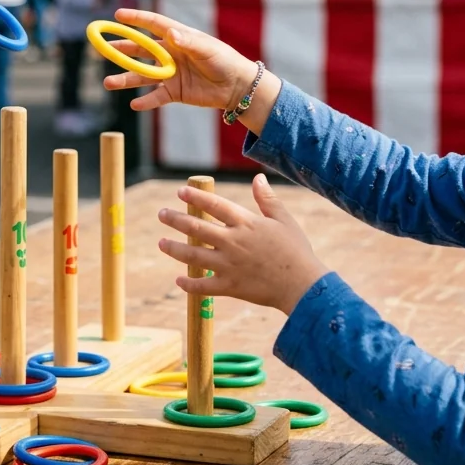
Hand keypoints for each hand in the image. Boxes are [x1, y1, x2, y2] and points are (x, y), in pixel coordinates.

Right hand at [102, 8, 281, 133]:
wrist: (237, 87)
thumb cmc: (225, 60)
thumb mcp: (208, 49)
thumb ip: (188, 42)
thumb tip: (171, 35)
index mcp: (178, 37)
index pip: (153, 25)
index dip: (135, 19)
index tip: (117, 15)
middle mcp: (169, 54)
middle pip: (140, 51)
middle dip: (121, 49)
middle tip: (102, 48)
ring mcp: (169, 74)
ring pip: (142, 75)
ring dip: (125, 79)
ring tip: (108, 82)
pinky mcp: (174, 92)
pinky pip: (155, 97)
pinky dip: (146, 101)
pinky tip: (134, 104)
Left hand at [158, 175, 328, 315]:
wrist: (303, 285)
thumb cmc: (296, 251)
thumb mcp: (284, 220)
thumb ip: (267, 199)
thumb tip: (257, 178)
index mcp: (246, 223)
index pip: (214, 205)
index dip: (195, 197)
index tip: (180, 192)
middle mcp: (233, 242)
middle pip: (196, 228)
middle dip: (175, 220)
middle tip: (161, 214)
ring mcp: (229, 265)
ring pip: (193, 256)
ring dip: (174, 249)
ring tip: (161, 243)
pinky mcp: (230, 286)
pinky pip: (203, 287)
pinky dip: (189, 284)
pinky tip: (179, 280)